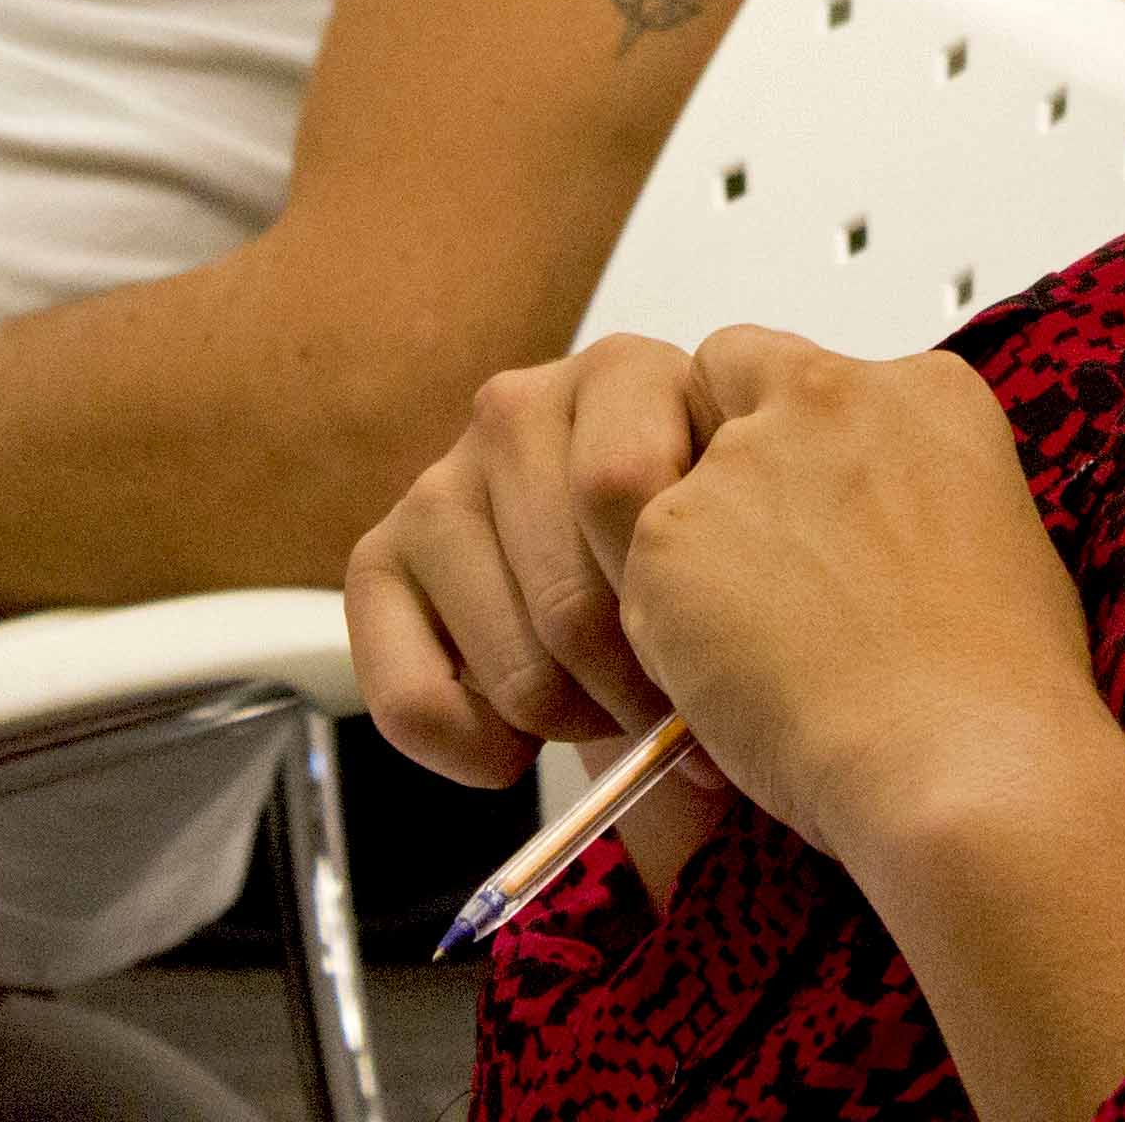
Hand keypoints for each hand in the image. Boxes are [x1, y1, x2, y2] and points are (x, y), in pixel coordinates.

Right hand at [346, 335, 742, 870]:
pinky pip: (415, 700)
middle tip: (671, 710)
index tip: (719, 657)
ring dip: (569, 723)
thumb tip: (711, 712)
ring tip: (606, 711)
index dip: (678, 608)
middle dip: (633, 692)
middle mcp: (518, 409)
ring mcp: (440, 481)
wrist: (637, 600)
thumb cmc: (707, 565)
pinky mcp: (378, 561)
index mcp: (626, 374)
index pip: (621, 487)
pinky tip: (518, 741)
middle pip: (574, 602)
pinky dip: (475, 750)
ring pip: (515, 665)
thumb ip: (747, 576)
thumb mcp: (745, 545)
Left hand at [603, 329, 1105, 870]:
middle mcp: (824, 398)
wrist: (967, 759)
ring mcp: (739, 461)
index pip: (808, 367)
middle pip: (717, 386)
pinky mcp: (668, 535)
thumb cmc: (1005, 686)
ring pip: (668, 492)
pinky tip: (734, 693)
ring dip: (694, 561)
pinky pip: (641, 580)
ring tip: (759, 660)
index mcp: (923, 391)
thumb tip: (871, 532)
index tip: (798, 498)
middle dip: (715, 458)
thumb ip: (912, 497)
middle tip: (750, 564)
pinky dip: (666, 636)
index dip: (785, 433)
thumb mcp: (995, 541)